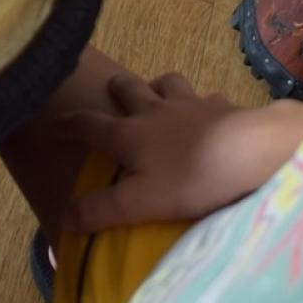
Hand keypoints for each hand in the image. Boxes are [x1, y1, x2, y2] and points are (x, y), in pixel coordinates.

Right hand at [52, 72, 302, 233]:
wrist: (251, 151)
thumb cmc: (190, 178)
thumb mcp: (138, 203)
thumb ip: (99, 211)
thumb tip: (61, 219)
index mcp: (129, 135)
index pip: (88, 125)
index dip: (67, 126)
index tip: (51, 125)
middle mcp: (155, 111)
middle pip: (128, 89)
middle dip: (116, 89)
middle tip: (111, 91)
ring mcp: (191, 104)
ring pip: (167, 82)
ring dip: (158, 86)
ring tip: (158, 95)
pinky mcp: (224, 107)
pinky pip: (208, 97)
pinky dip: (203, 103)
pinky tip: (209, 113)